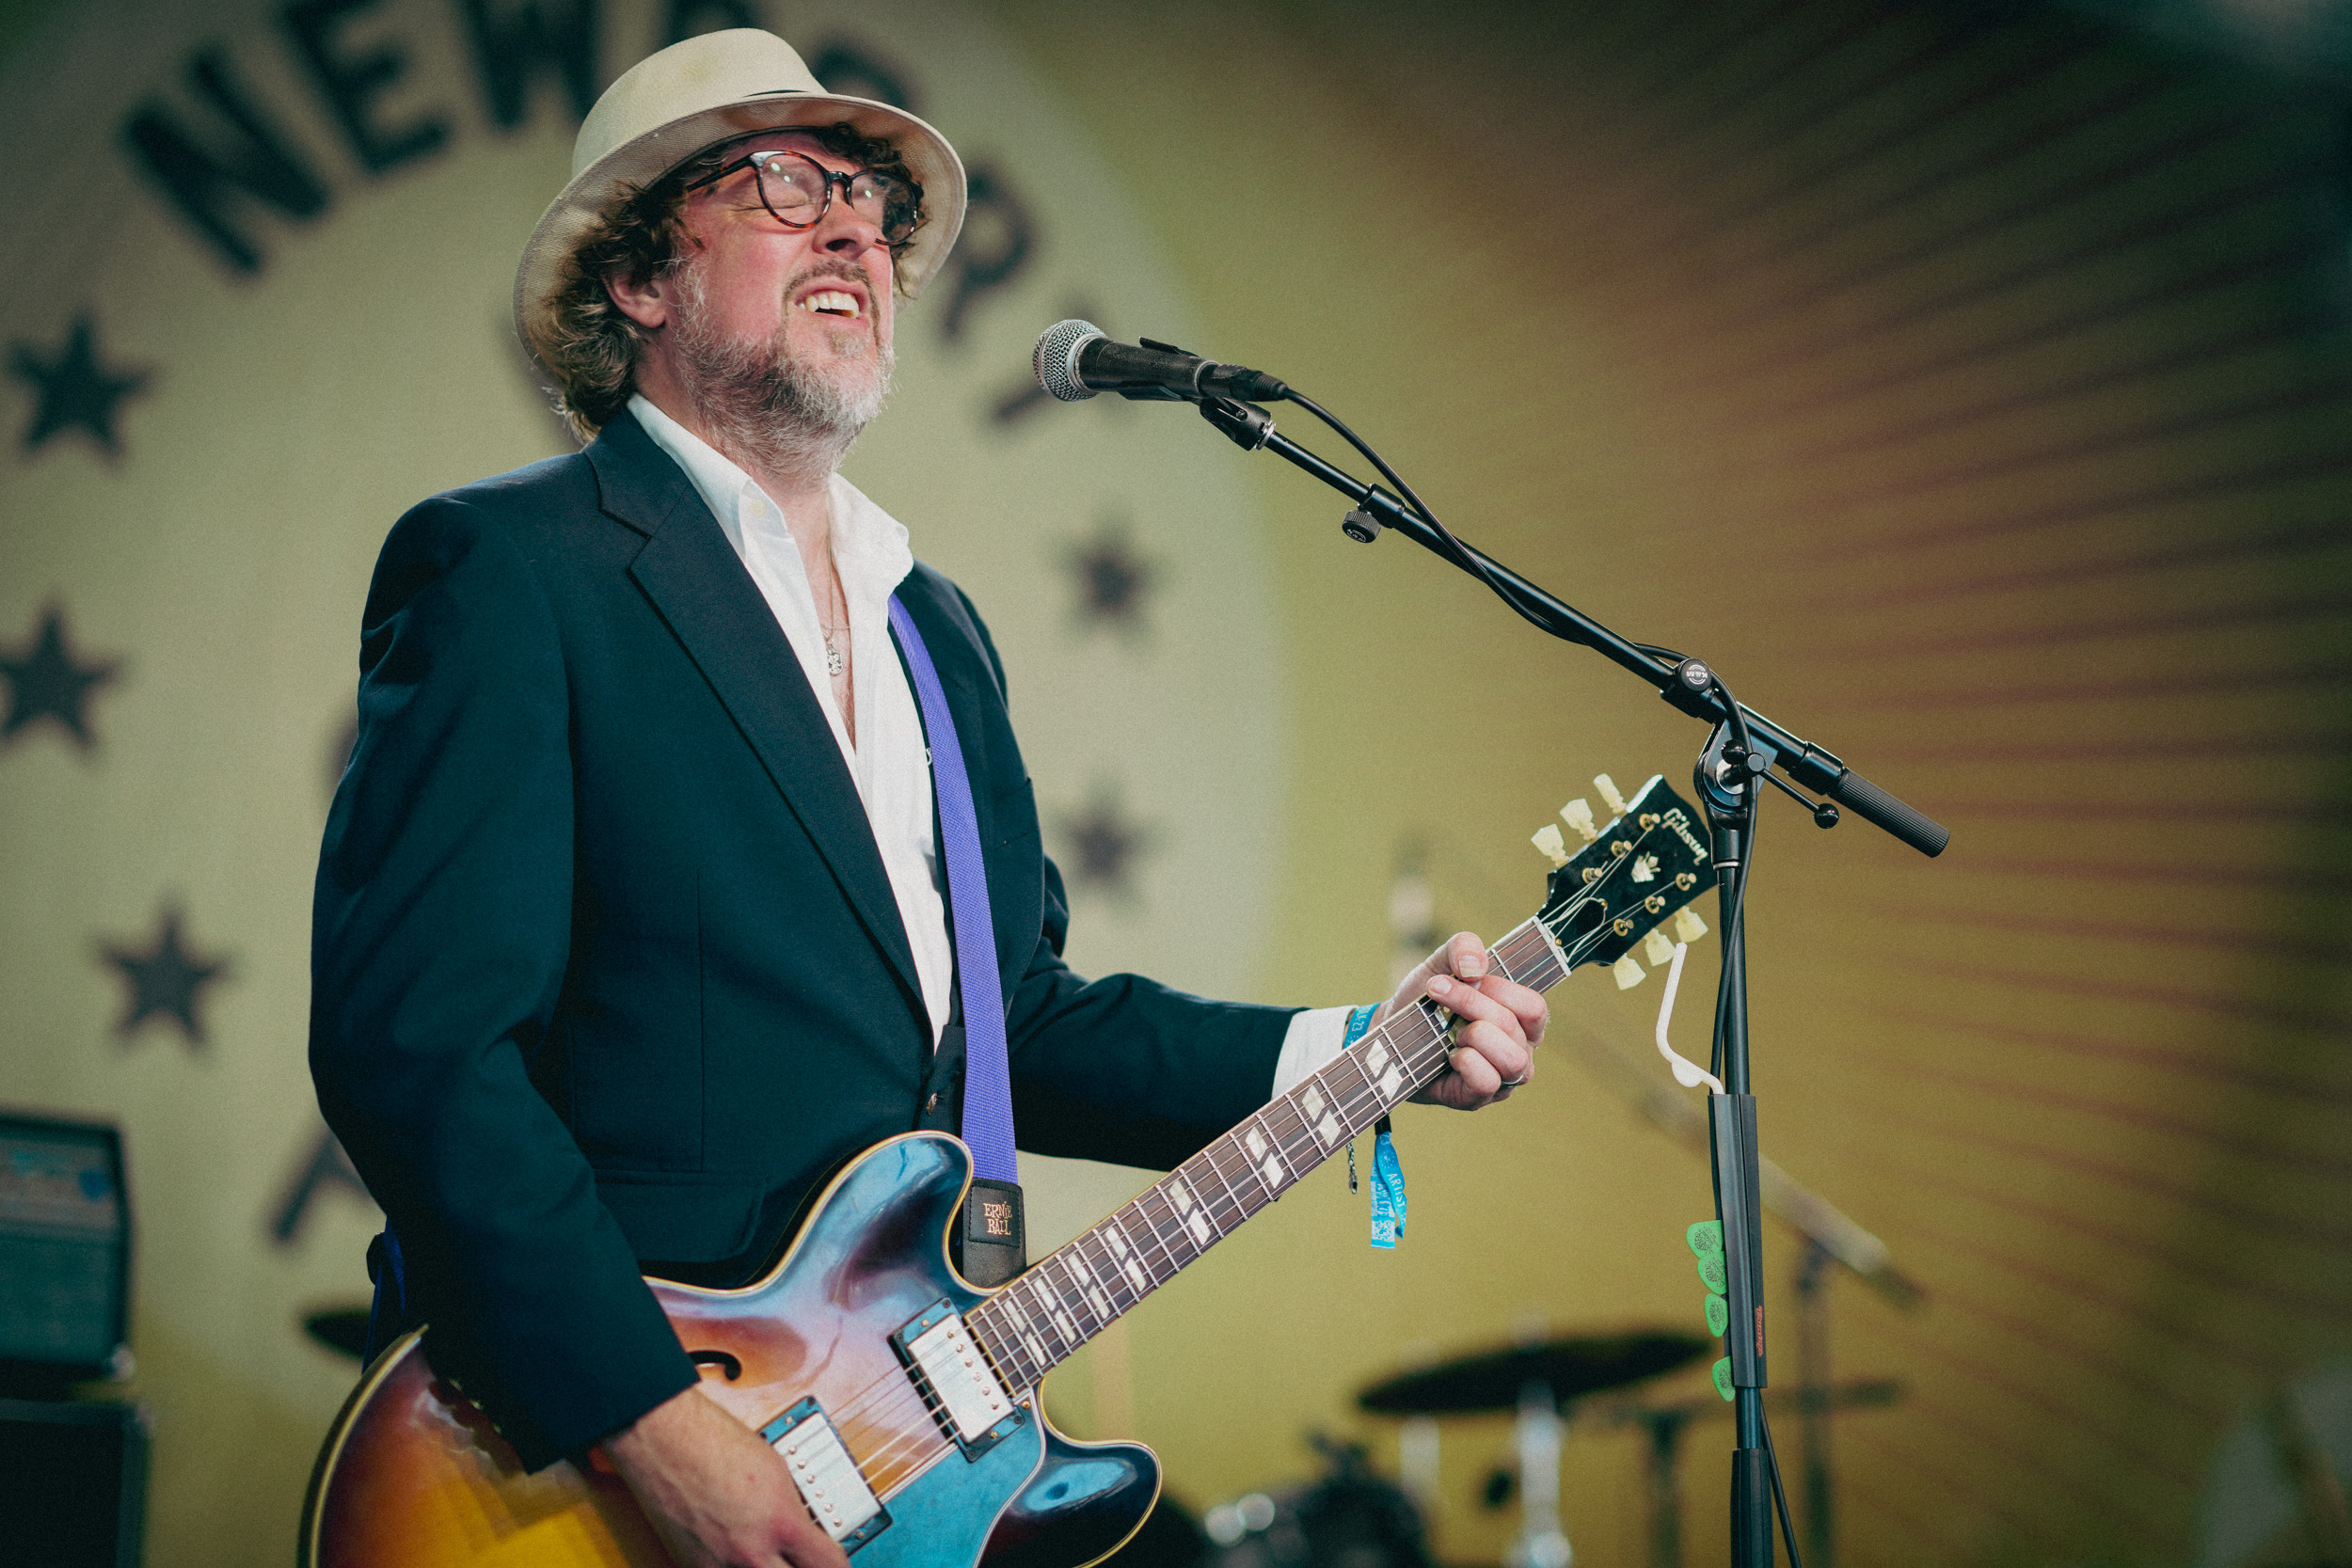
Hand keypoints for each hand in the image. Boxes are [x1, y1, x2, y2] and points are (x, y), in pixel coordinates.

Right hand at [603, 1384, 848, 1567]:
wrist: (665, 1439)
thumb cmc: (715, 1442)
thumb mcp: (777, 1472)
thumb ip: (794, 1510)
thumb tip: (804, 1533)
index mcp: (781, 1523)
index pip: (829, 1566)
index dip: (838, 1566)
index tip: (834, 1562)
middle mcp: (751, 1552)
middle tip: (800, 1559)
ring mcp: (719, 1565)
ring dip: (767, 1567)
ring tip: (768, 1554)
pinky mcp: (692, 1566)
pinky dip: (734, 1566)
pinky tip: (738, 1554)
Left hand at [1381, 931, 1546, 1110]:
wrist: (1388, 1036)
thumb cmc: (1424, 1002)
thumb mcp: (1439, 964)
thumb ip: (1462, 947)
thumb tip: (1475, 966)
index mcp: (1521, 1021)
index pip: (1533, 1007)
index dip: (1499, 989)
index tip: (1463, 976)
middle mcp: (1519, 1052)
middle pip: (1513, 1027)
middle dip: (1470, 1004)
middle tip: (1437, 992)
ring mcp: (1502, 1080)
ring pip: (1511, 1060)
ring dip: (1473, 1036)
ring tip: (1451, 1032)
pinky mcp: (1477, 1098)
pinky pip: (1487, 1082)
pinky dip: (1466, 1062)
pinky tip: (1449, 1055)